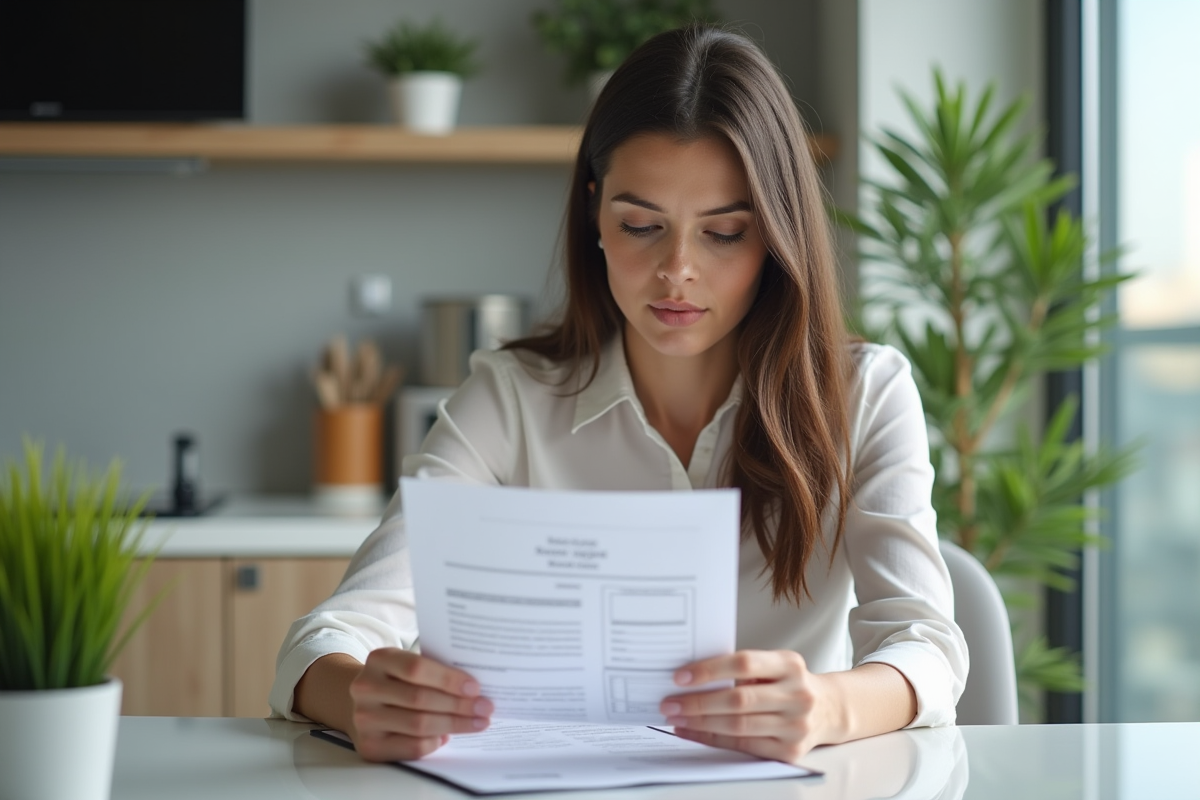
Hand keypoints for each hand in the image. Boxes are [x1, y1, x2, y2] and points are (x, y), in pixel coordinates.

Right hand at [348, 648, 492, 761]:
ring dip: (454, 725)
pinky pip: (411, 747)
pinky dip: (435, 742)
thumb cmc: (397, 682)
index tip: (475, 687)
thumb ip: (433, 671)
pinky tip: (448, 736)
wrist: (363, 704)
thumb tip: (475, 689)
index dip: (448, 679)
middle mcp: (366, 688)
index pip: (416, 668)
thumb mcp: (407, 666)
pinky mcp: (369, 746)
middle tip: (485, 708)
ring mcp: (364, 719)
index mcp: (379, 660)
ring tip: (477, 722)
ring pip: (418, 725)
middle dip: (459, 705)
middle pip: (420, 699)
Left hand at [659, 650, 833, 763]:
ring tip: (676, 718)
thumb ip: (743, 668)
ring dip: (701, 723)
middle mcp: (797, 694)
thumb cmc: (789, 683)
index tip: (680, 676)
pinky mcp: (790, 751)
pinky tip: (694, 731)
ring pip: (739, 725)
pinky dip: (713, 738)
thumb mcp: (775, 665)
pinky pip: (743, 745)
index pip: (744, 663)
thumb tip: (692, 676)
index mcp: (790, 664)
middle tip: (669, 702)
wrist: (828, 710)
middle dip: (697, 702)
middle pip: (739, 699)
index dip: (710, 670)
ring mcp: (796, 725)